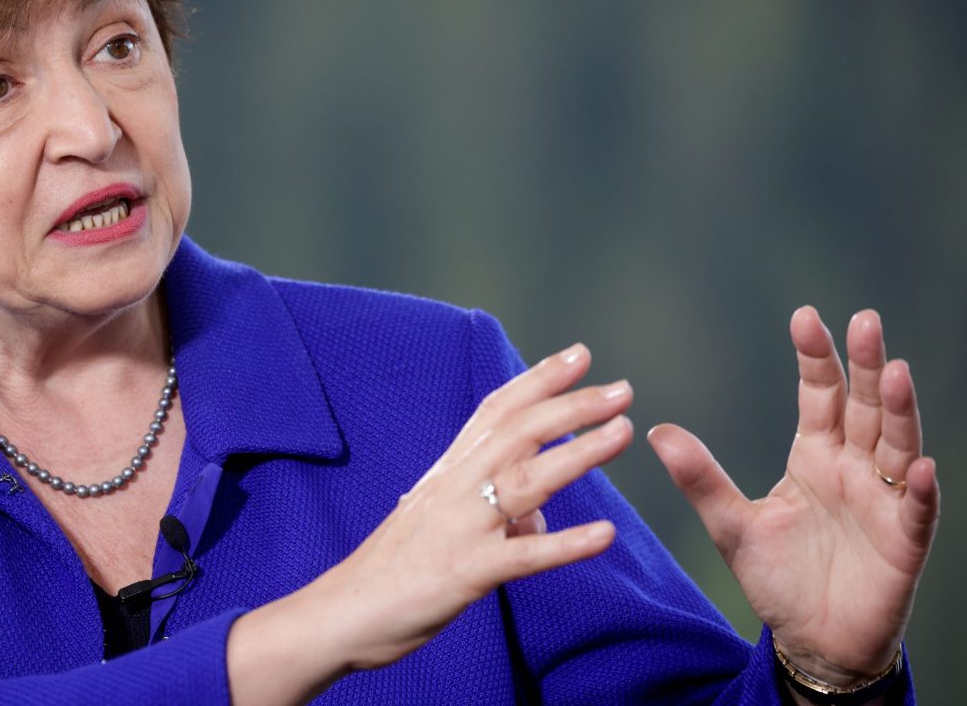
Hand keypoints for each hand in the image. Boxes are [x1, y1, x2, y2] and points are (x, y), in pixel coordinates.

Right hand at [227, 344, 633, 703]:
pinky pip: (524, 556)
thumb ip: (492, 511)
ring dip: (579, 454)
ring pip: (527, 480)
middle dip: (574, 405)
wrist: (344, 610)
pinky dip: (566, 544)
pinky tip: (606, 535)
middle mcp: (455, 486)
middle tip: (622, 388)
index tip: (580, 354)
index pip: (498, 409)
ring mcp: (461, 526)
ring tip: (623, 432)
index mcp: (449, 469)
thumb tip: (538, 520)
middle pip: (520, 431)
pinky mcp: (466, 571)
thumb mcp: (442, 521)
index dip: (539, 379)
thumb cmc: (395, 565)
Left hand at [647, 307, 939, 685]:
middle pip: (864, 407)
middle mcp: (854, 469)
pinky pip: (918, 511)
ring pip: (896, 446)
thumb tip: (656, 430)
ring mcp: (884, 503)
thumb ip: (700, 479)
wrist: (812, 640)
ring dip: (898, 411)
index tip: (804, 316)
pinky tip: (921, 467)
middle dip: (865, 364)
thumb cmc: (778, 578)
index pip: (820, 396)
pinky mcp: (904, 543)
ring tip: (895, 373)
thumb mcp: (731, 526)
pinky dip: (922, 489)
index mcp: (815, 457)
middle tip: (864, 319)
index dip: (815, 358)